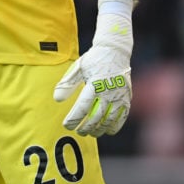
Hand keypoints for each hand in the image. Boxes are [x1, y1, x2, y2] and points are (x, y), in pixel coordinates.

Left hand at [53, 0, 133, 135]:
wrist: (115, 51)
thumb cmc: (94, 60)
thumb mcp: (78, 68)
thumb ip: (67, 84)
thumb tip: (57, 99)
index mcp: (94, 83)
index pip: (83, 106)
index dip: (74, 118)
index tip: (67, 125)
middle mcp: (108, 91)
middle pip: (96, 116)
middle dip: (85, 127)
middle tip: (78, 131)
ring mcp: (119, 96)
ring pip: (109, 119)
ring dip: (99, 129)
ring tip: (90, 132)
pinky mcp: (127, 98)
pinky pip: (122, 117)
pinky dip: (114, 126)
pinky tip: (107, 130)